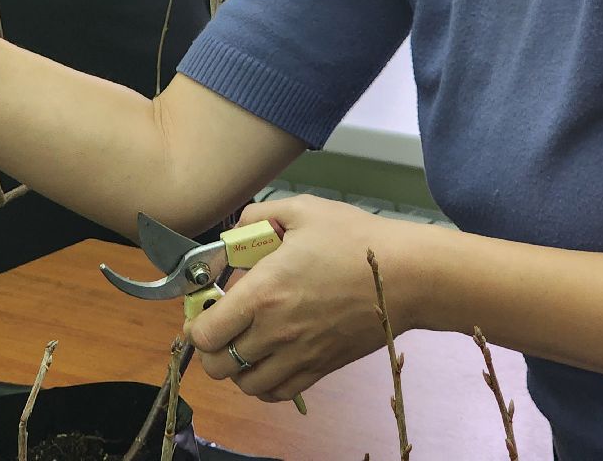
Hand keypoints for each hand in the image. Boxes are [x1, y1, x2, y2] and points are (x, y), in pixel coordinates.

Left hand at [186, 195, 424, 404]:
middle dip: (210, 348)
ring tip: (244, 342)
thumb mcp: (301, 210)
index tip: (205, 309)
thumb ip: (256, 217)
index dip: (196, 324)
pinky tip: (268, 359)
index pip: (206, 333)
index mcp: (264, 293)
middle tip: (220, 325)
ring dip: (236, 367)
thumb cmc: (353, 239)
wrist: (405, 275)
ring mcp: (299, 355)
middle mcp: (275, 332)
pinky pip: (277, 392)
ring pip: (245, 384)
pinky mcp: (321, 368)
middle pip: (218, 365)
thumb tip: (233, 234)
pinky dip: (263, 383)